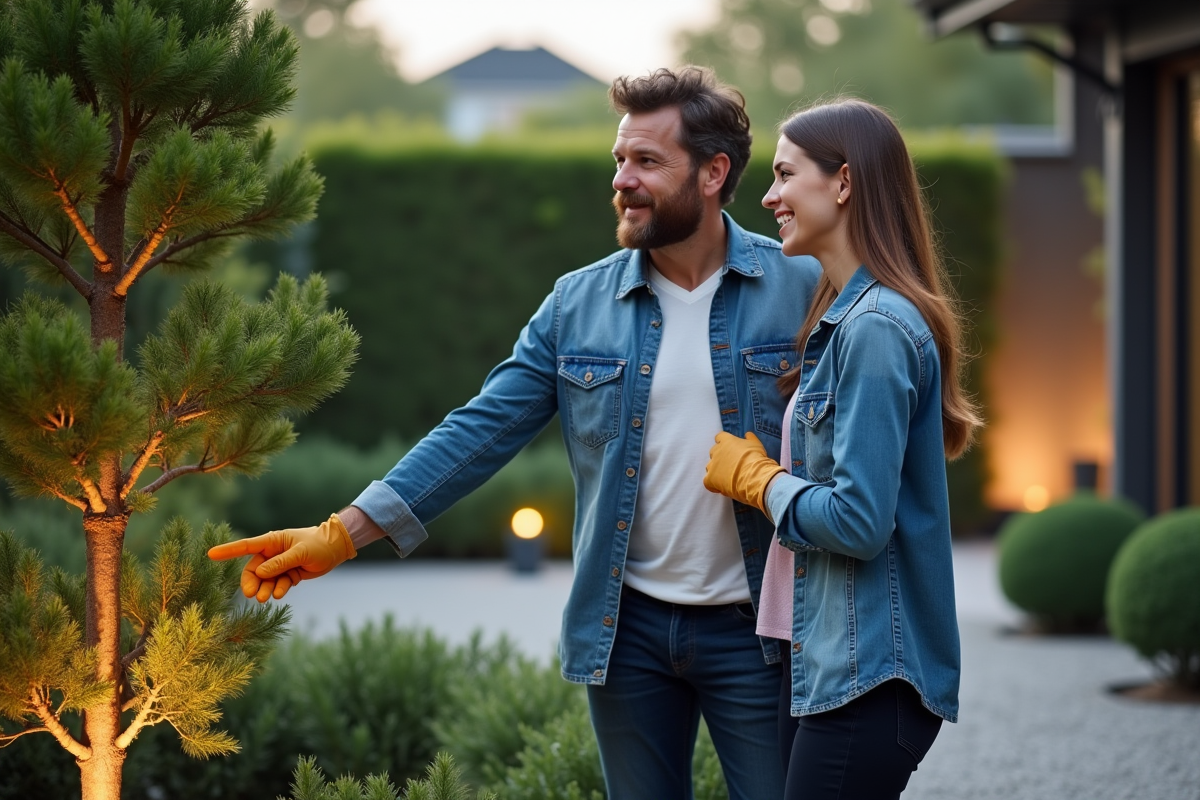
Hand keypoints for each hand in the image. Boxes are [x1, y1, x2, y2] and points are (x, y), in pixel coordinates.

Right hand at [207, 513, 356, 602]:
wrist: (336, 548)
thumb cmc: (318, 544)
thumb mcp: (300, 553)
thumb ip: (280, 563)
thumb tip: (260, 573)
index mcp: (273, 541)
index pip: (246, 546)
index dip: (228, 551)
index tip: (211, 555)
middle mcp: (273, 553)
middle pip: (253, 570)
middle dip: (250, 582)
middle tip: (250, 594)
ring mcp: (280, 564)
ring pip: (265, 580)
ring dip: (264, 589)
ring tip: (266, 598)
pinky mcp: (288, 574)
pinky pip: (278, 584)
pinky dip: (279, 589)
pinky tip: (281, 593)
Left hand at [703, 431, 786, 513]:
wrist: (754, 476)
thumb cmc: (756, 459)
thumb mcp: (756, 445)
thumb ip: (750, 438)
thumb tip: (747, 434)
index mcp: (727, 441)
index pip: (720, 437)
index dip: (723, 443)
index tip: (729, 448)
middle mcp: (717, 451)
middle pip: (714, 452)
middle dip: (720, 457)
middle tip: (730, 464)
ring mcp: (712, 465)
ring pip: (710, 466)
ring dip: (716, 471)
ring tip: (727, 478)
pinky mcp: (710, 479)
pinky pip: (707, 481)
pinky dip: (713, 484)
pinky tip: (721, 488)